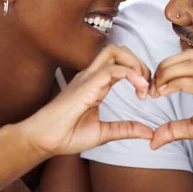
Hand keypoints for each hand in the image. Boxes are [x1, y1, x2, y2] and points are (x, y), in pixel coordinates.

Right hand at [20, 45, 153, 156]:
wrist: (44, 140)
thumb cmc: (66, 135)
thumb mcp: (104, 133)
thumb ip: (126, 129)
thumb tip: (148, 132)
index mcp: (95, 83)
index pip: (119, 63)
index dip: (138, 72)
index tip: (147, 93)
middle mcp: (91, 76)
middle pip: (118, 50)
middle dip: (139, 62)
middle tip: (148, 85)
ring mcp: (88, 77)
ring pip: (115, 52)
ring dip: (135, 64)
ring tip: (144, 85)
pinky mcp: (86, 85)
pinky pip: (112, 69)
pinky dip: (131, 74)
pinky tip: (139, 88)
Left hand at [149, 50, 192, 167]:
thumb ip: (176, 129)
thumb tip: (153, 139)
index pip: (191, 58)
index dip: (169, 66)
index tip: (155, 84)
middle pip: (189, 56)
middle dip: (165, 66)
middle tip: (151, 86)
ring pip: (191, 65)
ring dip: (167, 74)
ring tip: (155, 90)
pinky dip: (175, 84)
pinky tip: (164, 93)